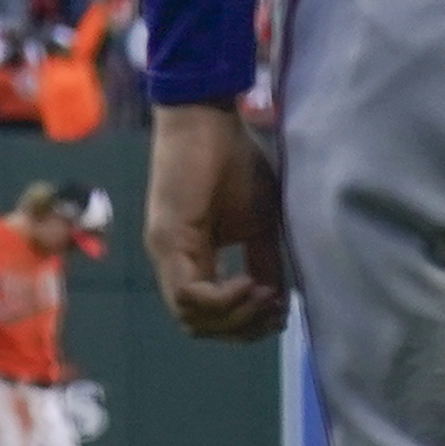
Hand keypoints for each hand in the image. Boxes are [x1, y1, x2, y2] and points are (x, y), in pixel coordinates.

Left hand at [146, 101, 288, 342]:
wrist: (207, 117)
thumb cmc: (234, 159)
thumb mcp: (261, 222)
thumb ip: (266, 262)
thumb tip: (278, 302)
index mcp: (193, 258)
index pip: (211, 314)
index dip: (246, 325)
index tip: (279, 314)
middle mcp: (174, 262)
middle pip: (198, 325)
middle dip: (241, 328)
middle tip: (272, 311)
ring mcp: (166, 252)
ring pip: (191, 317)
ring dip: (234, 316)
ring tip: (263, 293)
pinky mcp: (167, 239)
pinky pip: (189, 294)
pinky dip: (223, 299)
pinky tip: (249, 283)